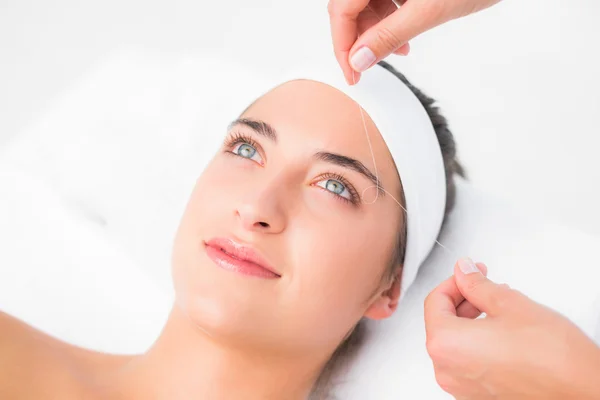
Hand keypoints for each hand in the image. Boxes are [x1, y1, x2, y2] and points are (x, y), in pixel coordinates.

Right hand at [328, 0, 502, 84]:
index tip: (351, 73)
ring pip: (366, 4)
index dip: (342, 45)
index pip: (341, 10)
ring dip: (376, 32)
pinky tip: (405, 35)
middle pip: (349, 7)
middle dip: (359, 39)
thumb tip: (359, 60)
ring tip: (399, 50)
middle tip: (369, 67)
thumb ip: (390, 35)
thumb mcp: (430, 9)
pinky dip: (390, 20)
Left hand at [424, 258, 599, 399]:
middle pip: (442, 322)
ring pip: (456, 343)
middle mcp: (447, 370)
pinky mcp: (478, 396)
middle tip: (484, 285)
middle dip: (463, 299)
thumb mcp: (509, 303)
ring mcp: (461, 387)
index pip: (435, 301)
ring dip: (472, 320)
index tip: (469, 274)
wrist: (582, 393)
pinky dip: (479, 343)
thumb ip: (477, 284)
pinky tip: (503, 332)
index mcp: (445, 344)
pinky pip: (468, 362)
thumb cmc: (552, 357)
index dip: (453, 281)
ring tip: (500, 307)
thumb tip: (464, 270)